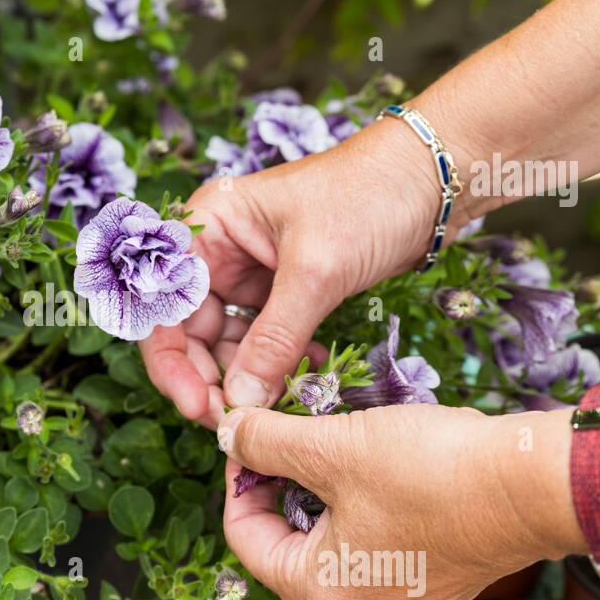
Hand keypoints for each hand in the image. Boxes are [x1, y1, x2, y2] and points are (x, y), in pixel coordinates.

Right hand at [139, 121, 439, 427]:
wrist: (434, 177)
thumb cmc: (369, 195)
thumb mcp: (316, 271)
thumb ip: (274, 339)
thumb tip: (241, 401)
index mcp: (208, 227)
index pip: (165, 305)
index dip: (172, 360)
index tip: (197, 406)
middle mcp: (220, 252)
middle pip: (192, 331)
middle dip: (212, 378)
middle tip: (237, 423)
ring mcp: (251, 274)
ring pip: (230, 343)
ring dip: (249, 379)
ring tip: (280, 407)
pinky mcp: (285, 292)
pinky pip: (268, 342)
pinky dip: (282, 366)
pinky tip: (309, 380)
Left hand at [215, 403, 585, 599]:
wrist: (535, 483)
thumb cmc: (432, 473)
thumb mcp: (331, 447)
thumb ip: (267, 443)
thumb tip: (228, 433)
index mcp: (319, 594)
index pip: (244, 537)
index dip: (239, 478)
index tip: (250, 435)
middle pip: (288, 539)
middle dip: (283, 480)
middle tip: (291, 429)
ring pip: (334, 536)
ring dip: (324, 486)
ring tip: (334, 438)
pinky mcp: (434, 579)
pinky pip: (376, 540)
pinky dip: (365, 500)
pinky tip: (378, 462)